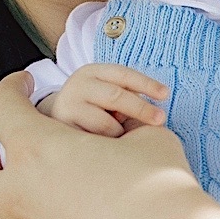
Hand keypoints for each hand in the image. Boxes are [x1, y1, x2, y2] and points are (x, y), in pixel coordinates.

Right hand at [42, 64, 168, 136]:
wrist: (53, 119)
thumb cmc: (93, 107)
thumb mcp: (106, 94)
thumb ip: (126, 98)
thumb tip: (154, 116)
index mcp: (93, 72)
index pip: (123, 74)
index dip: (146, 84)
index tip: (165, 94)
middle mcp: (78, 85)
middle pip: (117, 96)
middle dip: (142, 109)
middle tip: (161, 120)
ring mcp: (68, 106)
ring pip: (107, 124)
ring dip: (120, 133)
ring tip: (116, 135)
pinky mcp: (64, 129)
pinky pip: (95, 142)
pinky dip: (106, 146)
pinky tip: (102, 145)